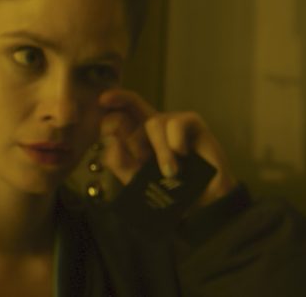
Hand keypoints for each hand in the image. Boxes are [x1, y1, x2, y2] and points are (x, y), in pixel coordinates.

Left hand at [98, 89, 237, 207]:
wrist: (202, 204)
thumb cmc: (170, 192)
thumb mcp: (137, 181)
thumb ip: (120, 163)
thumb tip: (110, 140)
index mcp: (138, 136)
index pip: (121, 112)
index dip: (113, 101)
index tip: (103, 101)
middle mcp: (154, 125)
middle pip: (133, 102)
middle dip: (130, 128)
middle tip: (141, 160)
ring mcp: (173, 123)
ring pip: (154, 122)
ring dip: (160, 151)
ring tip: (170, 172)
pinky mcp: (193, 124)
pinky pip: (177, 123)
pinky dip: (175, 141)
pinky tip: (181, 154)